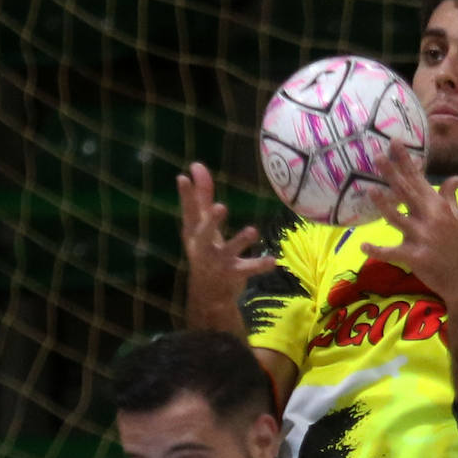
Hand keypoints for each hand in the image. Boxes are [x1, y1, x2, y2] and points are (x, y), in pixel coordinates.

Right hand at [177, 162, 275, 321]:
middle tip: (220, 207)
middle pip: (204, 233)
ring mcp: (218, 261)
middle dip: (212, 221)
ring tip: (253, 231)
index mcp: (194, 232)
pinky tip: (273, 260)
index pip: (189, 211)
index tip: (183, 177)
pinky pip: (248, 269)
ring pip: (229, 250)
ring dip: (240, 241)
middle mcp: (203, 247)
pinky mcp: (233, 274)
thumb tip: (196, 164)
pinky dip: (260, 265)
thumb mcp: (201, 224)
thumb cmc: (205, 249)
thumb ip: (202, 195)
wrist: (208, 292)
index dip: (186, 195)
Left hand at [360, 141, 457, 301]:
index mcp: (438, 207)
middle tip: (377, 156)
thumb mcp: (457, 219)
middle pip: (407, 193)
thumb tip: (455, 178)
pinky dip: (377, 250)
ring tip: (370, 190)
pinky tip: (363, 245)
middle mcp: (430, 218)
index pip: (419, 179)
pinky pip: (392, 252)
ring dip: (384, 204)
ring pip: (398, 219)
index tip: (394, 142)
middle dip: (392, 174)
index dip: (406, 161)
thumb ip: (450, 197)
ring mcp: (422, 238)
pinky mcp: (415, 257)